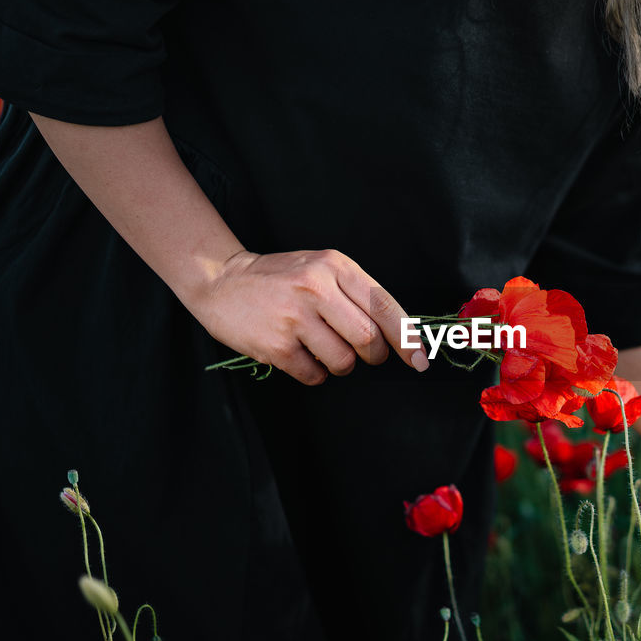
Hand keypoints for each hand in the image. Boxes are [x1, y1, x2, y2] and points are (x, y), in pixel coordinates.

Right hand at [187, 249, 428, 384]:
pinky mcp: (276, 345)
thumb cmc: (281, 278)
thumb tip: (399, 334)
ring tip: (323, 349)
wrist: (221, 279)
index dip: (407, 338)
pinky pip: (314, 375)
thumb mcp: (320, 269)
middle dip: (373, 355)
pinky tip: (301, 355)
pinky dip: (314, 373)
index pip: (384, 306)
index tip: (420, 359)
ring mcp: (294, 317)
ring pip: (344, 360)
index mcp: (335, 266)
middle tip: (363, 353)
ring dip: (341, 365)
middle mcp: (316, 288)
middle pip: (369, 339)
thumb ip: (356, 294)